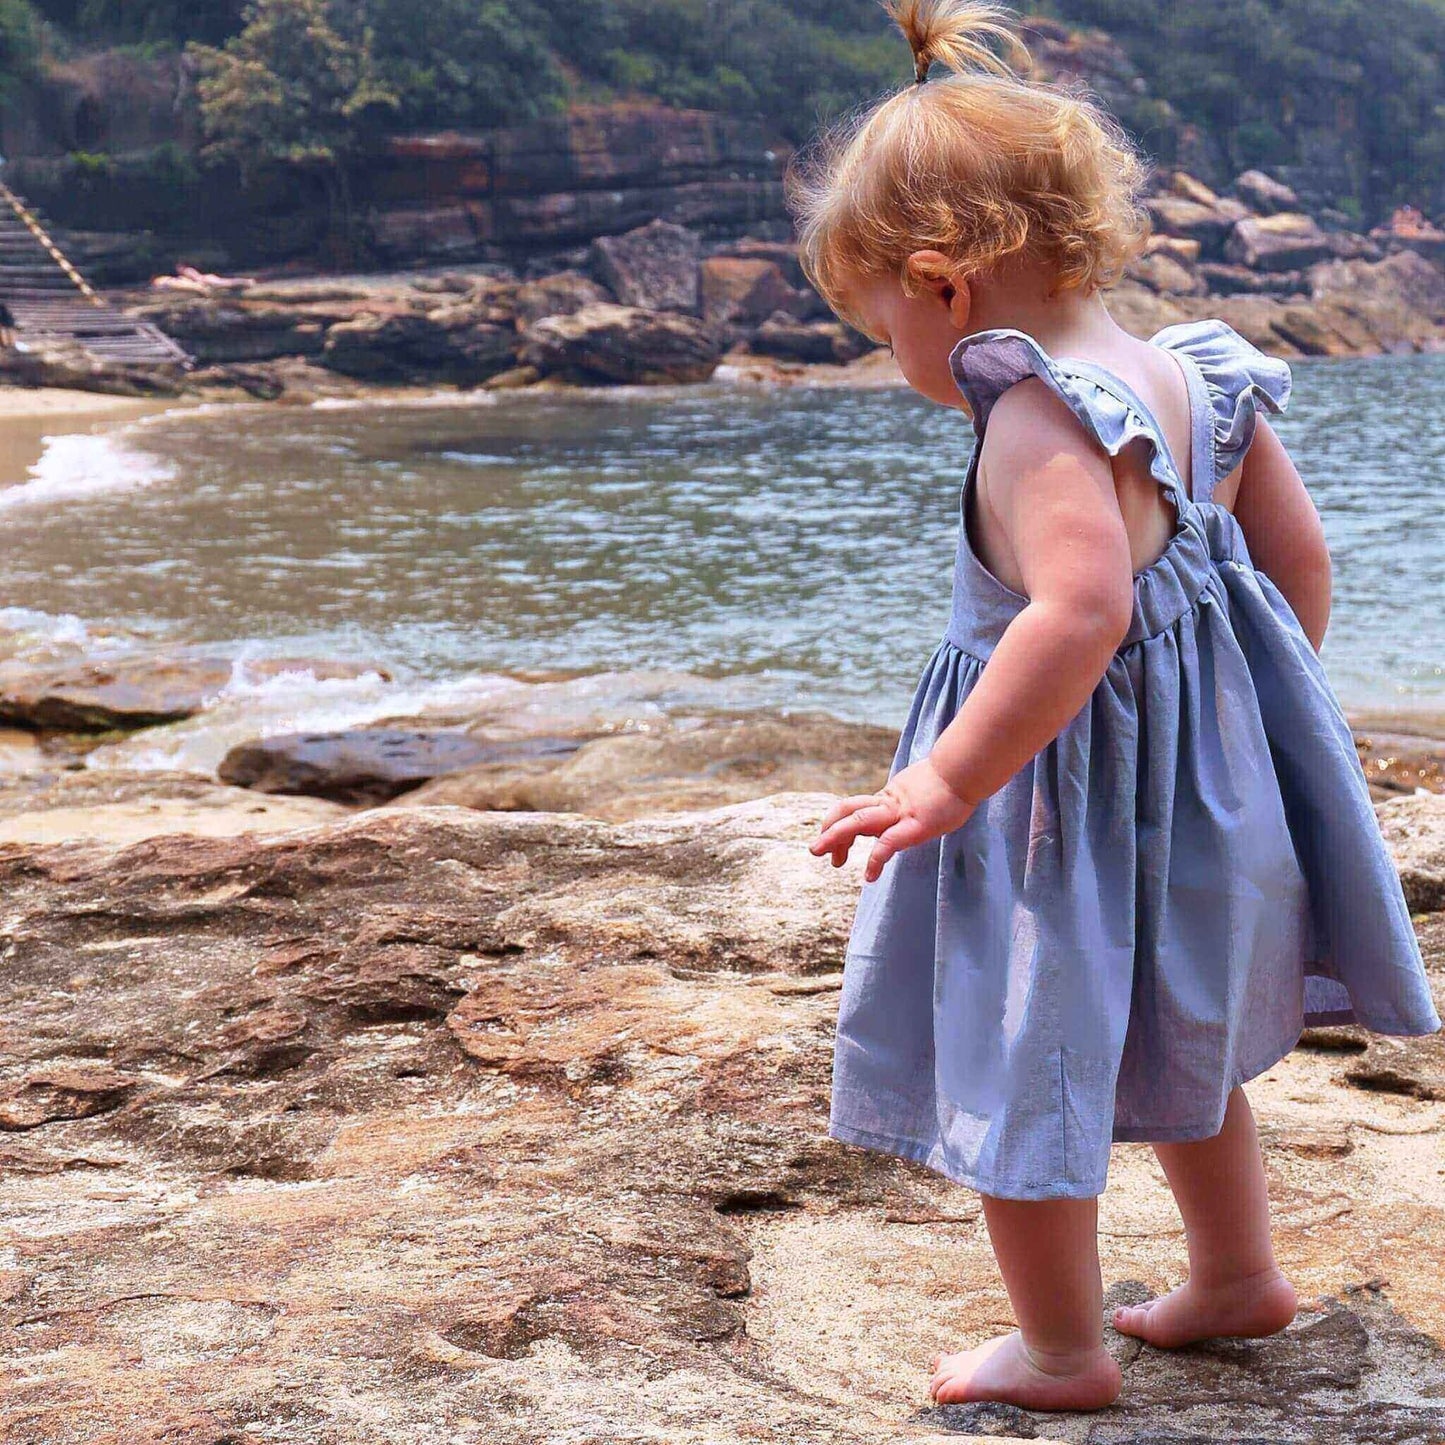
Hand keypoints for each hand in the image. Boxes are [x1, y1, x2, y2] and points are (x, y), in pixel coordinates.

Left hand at [808, 756, 978, 883]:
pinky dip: (875, 859)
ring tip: (824, 857)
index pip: (853, 808)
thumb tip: (906, 813)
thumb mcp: (920, 792)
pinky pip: (888, 843)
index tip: (835, 847)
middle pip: (848, 812)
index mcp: (888, 798)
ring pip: (858, 821)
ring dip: (836, 838)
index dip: (836, 822)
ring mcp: (900, 814)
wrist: (964, 770)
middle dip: (828, 831)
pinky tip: (869, 875)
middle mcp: (888, 804)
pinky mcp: (915, 826)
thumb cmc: (951, 783)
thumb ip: (907, 804)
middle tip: (815, 851)